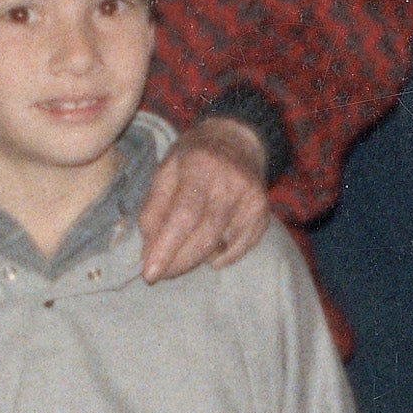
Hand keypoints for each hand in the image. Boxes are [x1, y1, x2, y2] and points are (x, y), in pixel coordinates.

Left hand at [132, 121, 272, 279]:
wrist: (239, 139)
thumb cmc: (195, 156)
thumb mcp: (166, 169)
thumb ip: (154, 207)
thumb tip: (149, 250)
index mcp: (202, 166)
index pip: (184, 216)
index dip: (166, 248)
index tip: (150, 273)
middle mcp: (232, 183)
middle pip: (204, 237)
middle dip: (178, 262)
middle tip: (160, 273)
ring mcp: (252, 200)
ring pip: (221, 247)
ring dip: (195, 261)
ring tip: (179, 258)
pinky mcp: (263, 214)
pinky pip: (239, 249)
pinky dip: (219, 257)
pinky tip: (207, 252)